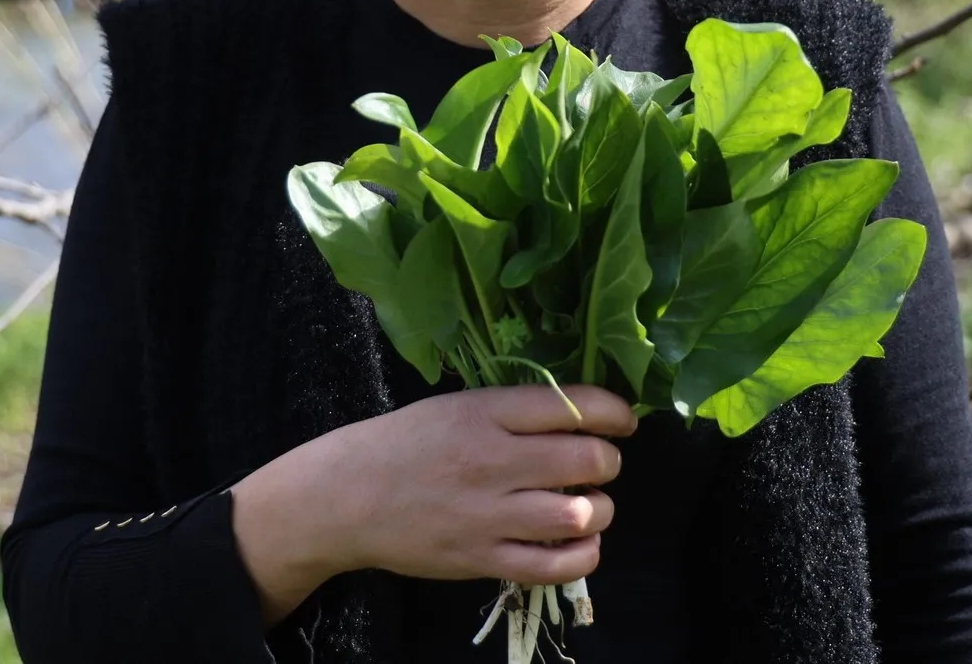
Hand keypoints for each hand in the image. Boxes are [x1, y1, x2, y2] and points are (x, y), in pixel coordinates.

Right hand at [230, 384, 634, 624]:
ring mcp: (486, 515)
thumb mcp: (458, 405)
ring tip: (590, 503)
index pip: (573, 406)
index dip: (615, 412)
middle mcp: (491, 461)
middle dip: (609, 461)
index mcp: (486, 412)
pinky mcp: (481, 560)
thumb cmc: (406, 442)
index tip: (624, 420)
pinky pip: (554, 566)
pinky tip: (582, 541)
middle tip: (602, 463)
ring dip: (601, 508)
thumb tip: (584, 413)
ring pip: (578, 514)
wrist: (346, 496)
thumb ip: (516, 410)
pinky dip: (583, 555)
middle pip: (586, 460)